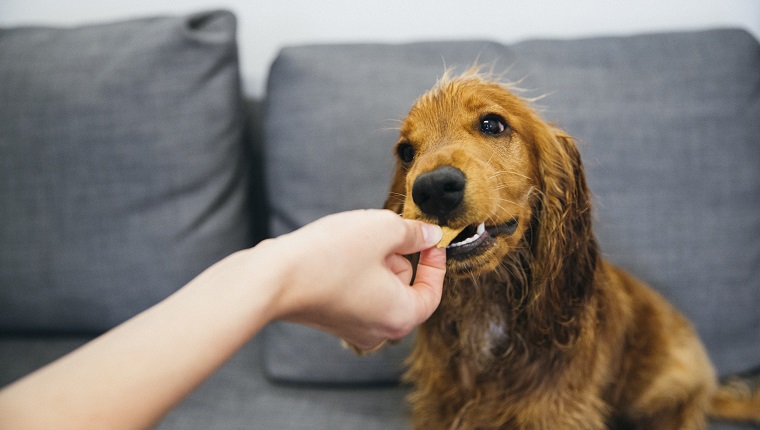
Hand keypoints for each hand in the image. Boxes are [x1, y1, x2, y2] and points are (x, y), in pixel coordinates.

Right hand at [264, 209, 445, 349]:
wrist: (273, 277)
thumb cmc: (329, 256)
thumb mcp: (383, 229)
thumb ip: (415, 233)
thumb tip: (430, 235)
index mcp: (401, 316)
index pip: (432, 292)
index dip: (435, 261)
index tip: (429, 238)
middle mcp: (380, 330)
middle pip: (403, 286)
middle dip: (396, 255)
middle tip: (379, 232)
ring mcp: (353, 327)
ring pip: (378, 285)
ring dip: (373, 258)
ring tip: (353, 240)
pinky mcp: (332, 318)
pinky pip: (356, 290)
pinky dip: (353, 268)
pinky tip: (336, 252)